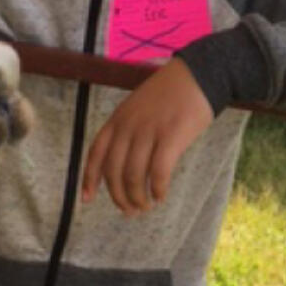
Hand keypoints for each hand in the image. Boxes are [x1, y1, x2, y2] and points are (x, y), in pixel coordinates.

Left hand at [81, 59, 213, 215]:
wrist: (198, 75)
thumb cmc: (170, 94)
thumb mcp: (137, 107)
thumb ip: (127, 131)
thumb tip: (124, 166)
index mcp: (118, 119)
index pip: (95, 153)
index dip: (89, 179)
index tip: (87, 199)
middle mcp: (129, 126)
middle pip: (114, 171)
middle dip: (119, 196)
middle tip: (129, 210)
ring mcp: (149, 131)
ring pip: (134, 176)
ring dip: (138, 198)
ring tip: (145, 206)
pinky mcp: (171, 136)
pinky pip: (159, 172)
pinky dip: (158, 189)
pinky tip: (161, 196)